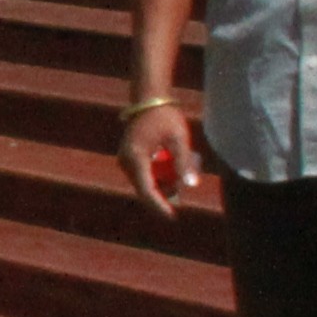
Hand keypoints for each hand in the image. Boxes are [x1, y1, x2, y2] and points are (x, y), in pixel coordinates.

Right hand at [119, 101, 206, 220]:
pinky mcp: (128, 158)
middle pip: (145, 190)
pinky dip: (157, 177)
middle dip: (164, 194)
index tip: (173, 217)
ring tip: (179, 172)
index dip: (159, 206)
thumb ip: (184, 162)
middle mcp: (125, 162)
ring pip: (144, 184)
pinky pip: (143, 176)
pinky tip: (170, 169)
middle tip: (183, 188)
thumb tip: (191, 185)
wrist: (149, 99)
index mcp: (135, 158)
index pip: (147, 190)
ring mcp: (125, 161)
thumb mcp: (179, 138)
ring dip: (162, 185)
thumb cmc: (166, 116)